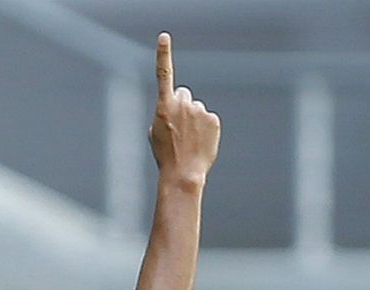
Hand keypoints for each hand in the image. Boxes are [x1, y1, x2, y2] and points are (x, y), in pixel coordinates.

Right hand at [148, 33, 219, 183]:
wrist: (183, 174)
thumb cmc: (165, 154)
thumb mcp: (156, 131)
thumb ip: (165, 112)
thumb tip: (178, 106)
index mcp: (164, 107)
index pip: (164, 74)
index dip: (163, 54)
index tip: (163, 37)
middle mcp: (183, 104)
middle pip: (183, 94)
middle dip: (181, 105)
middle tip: (178, 127)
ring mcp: (200, 111)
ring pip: (196, 107)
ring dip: (193, 119)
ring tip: (188, 139)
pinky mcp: (213, 119)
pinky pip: (208, 118)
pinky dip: (205, 128)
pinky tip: (199, 141)